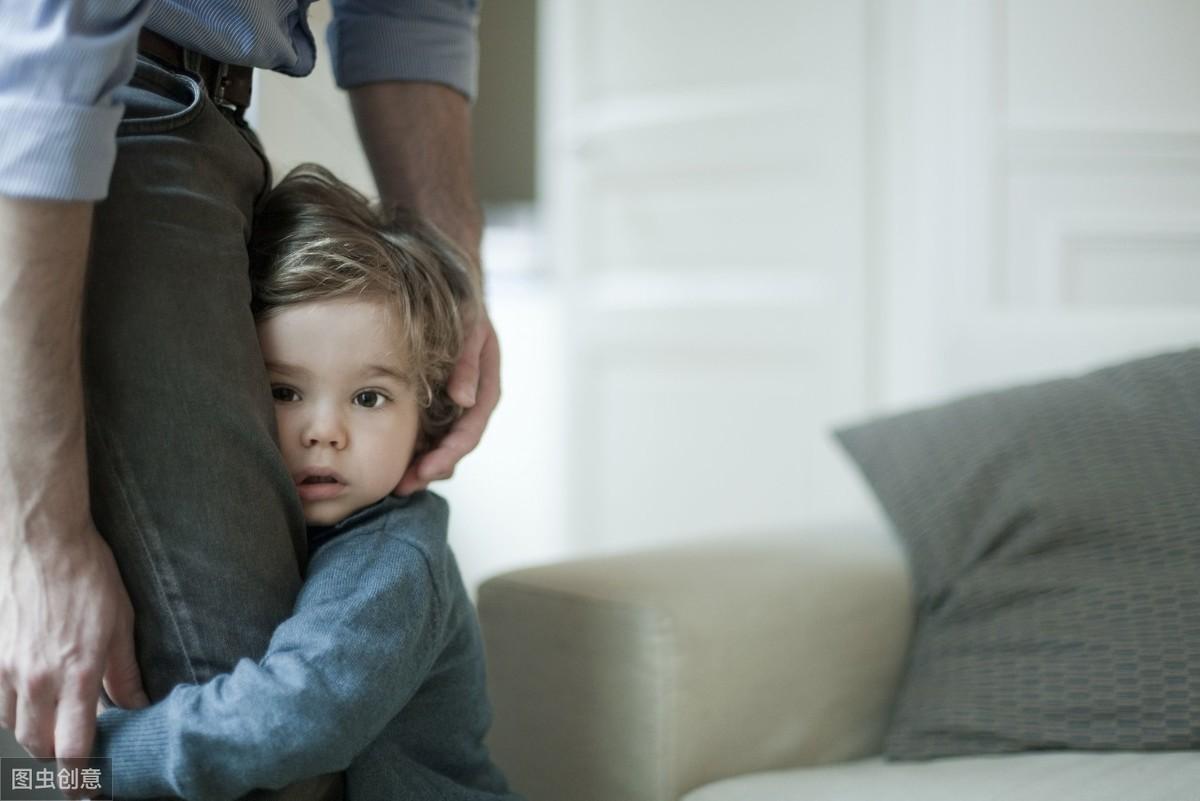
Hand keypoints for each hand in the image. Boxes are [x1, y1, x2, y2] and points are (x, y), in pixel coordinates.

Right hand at [0, 523, 149, 770]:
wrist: (40, 540)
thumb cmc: (88, 577)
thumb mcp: (120, 624)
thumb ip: (124, 674)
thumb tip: (137, 707)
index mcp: (77, 673)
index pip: (74, 747)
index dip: (80, 780)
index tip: (87, 794)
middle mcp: (36, 678)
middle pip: (37, 747)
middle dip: (55, 764)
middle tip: (72, 766)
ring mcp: (5, 668)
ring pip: (12, 728)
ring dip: (32, 738)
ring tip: (52, 734)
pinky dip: (10, 713)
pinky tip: (27, 706)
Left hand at [396, 306, 500, 493]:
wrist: (456, 292)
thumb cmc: (465, 307)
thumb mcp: (471, 327)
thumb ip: (468, 362)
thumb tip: (463, 400)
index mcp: (486, 390)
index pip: (470, 431)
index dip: (449, 454)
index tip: (426, 471)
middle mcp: (471, 403)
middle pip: (455, 447)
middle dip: (431, 470)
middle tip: (403, 487)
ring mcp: (454, 406)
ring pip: (441, 445)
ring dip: (421, 466)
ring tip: (395, 485)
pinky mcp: (437, 403)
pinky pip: (427, 432)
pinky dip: (413, 448)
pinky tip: (392, 459)